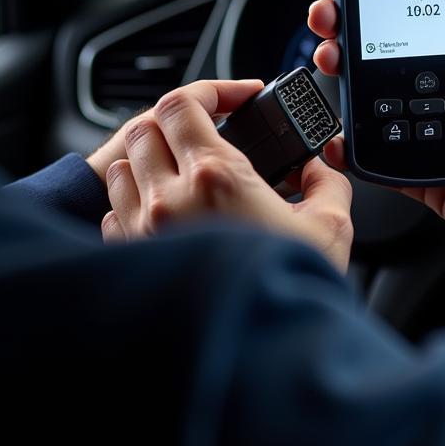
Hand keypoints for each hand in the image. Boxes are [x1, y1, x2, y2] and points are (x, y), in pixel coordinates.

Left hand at [100, 80, 353, 271]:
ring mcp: (142, 230)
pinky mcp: (130, 259)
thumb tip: (318, 169)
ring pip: (122, 166)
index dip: (211, 90)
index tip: (237, 98)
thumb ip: (327, 183)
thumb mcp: (331, 227)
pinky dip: (134, 202)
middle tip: (211, 133)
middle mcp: (169, 198)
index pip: (184, 103)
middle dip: (179, 122)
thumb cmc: (290, 292)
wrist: (260, 355)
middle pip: (145, 127)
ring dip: (151, 159)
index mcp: (217, 177)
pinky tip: (167, 215)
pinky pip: (113, 212)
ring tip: (184, 173)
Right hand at [307, 0, 444, 260]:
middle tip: (327, 10)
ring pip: (375, 97)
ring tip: (327, 53)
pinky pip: (379, 157)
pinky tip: (334, 126)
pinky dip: (351, 144)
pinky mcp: (427, 172)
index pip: (422, 11)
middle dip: (349, 23)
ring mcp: (436, 129)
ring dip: (342, 71)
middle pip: (387, 48)